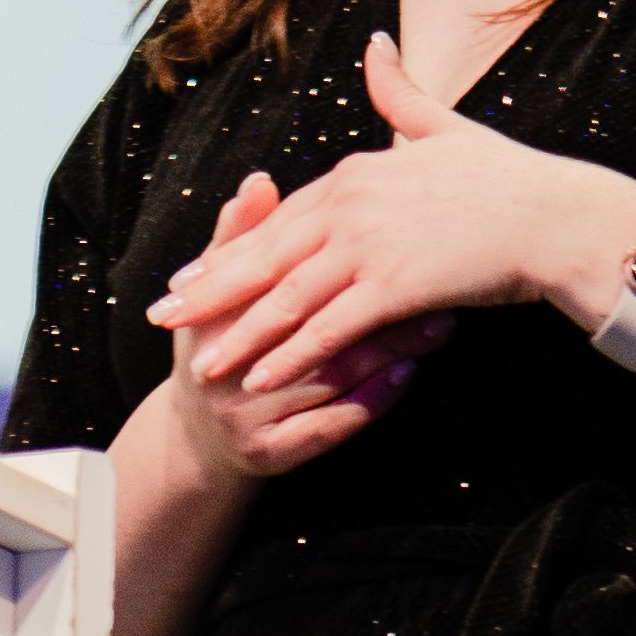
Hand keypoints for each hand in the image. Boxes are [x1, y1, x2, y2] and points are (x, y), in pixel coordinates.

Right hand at [150, 169, 452, 483]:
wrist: (197, 443)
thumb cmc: (222, 348)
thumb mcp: (219, 294)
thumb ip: (240, 237)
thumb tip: (259, 181)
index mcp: (215, 320)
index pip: (277, 279)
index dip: (333, 256)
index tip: (391, 233)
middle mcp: (225, 369)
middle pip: (309, 328)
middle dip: (373, 304)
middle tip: (433, 281)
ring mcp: (246, 415)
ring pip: (327, 378)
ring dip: (386, 351)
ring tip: (437, 325)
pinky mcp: (270, 454)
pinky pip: (330, 427)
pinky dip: (371, 401)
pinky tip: (407, 377)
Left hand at [151, 31, 635, 398]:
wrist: (561, 219)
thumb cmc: (511, 179)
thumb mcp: (445, 127)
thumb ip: (400, 94)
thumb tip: (376, 45)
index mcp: (356, 172)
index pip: (280, 218)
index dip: (233, 249)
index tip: (193, 273)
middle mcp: (352, 205)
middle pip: (266, 255)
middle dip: (211, 289)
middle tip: (164, 314)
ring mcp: (371, 245)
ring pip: (288, 296)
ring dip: (240, 334)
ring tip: (202, 362)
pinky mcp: (396, 284)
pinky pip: (331, 327)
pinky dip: (292, 355)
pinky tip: (262, 379)